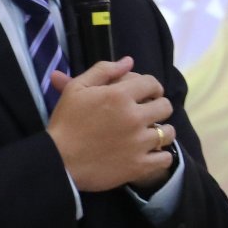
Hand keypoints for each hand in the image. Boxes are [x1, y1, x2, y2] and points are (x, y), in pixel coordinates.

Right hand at [47, 56, 174, 192]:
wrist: (58, 161)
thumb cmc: (65, 123)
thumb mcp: (77, 89)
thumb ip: (104, 70)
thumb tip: (129, 61)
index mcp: (120, 96)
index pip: (152, 83)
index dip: (151, 86)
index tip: (146, 93)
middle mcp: (134, 117)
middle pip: (165, 106)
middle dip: (157, 106)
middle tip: (147, 113)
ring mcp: (139, 143)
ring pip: (168, 132)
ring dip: (162, 131)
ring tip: (150, 134)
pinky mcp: (139, 166)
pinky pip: (165, 159)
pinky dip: (161, 156)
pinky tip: (151, 153)